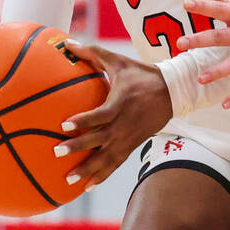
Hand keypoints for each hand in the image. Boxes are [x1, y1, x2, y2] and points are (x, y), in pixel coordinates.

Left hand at [53, 40, 173, 189]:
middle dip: (78, 147)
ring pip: (106, 157)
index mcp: (120, 104)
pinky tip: (86, 187)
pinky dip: (101, 176)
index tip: (64, 124)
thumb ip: (93, 54)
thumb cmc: (141, 74)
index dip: (83, 120)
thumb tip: (66, 43)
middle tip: (57, 151)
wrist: (172, 92)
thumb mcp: (119, 62)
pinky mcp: (132, 146)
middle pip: (99, 139)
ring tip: (68, 179)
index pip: (100, 115)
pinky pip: (115, 164)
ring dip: (87, 169)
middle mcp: (123, 124)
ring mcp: (128, 138)